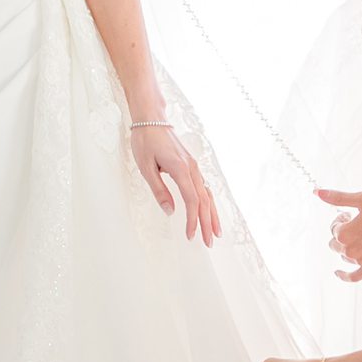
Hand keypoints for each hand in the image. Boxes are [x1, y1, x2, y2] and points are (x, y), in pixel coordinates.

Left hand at [131, 121, 218, 243]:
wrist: (151, 118)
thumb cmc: (145, 140)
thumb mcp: (146, 167)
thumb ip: (159, 190)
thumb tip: (169, 211)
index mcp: (181, 169)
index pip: (192, 200)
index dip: (192, 220)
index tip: (190, 235)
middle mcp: (191, 168)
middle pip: (204, 200)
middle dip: (207, 222)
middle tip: (209, 242)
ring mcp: (193, 166)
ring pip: (207, 194)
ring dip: (212, 214)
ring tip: (216, 232)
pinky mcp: (191, 165)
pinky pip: (203, 187)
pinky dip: (208, 202)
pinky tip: (210, 211)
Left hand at [317, 184, 361, 280]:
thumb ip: (338, 198)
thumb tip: (317, 192)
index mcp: (345, 234)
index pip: (334, 227)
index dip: (342, 218)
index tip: (351, 213)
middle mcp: (350, 250)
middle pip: (336, 243)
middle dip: (343, 233)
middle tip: (358, 223)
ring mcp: (361, 261)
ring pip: (345, 256)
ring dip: (348, 247)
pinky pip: (354, 276)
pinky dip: (344, 275)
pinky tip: (338, 273)